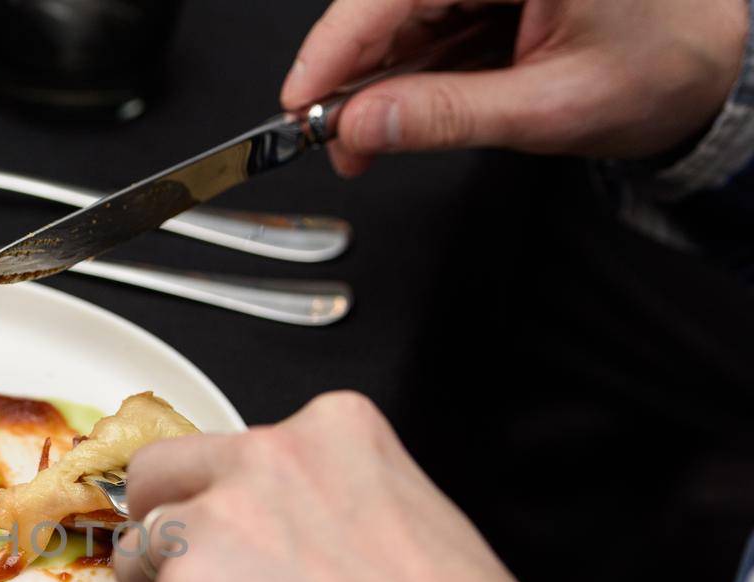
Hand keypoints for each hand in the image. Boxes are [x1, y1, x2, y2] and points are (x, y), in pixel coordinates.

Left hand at [113, 392, 592, 581]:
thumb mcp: (415, 520)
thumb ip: (337, 504)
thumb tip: (296, 536)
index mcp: (332, 431)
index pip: (237, 451)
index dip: (236, 510)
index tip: (253, 552)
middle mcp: (265, 458)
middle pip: (158, 478)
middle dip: (170, 534)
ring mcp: (214, 523)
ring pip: (141, 557)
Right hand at [280, 0, 749, 176]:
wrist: (712, 69)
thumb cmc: (660, 72)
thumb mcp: (547, 109)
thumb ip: (447, 116)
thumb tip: (362, 124)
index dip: (336, 47)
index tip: (299, 99)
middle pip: (393, 1)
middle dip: (353, 75)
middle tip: (331, 139)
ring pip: (404, 13)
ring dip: (377, 78)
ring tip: (364, 138)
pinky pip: (429, 18)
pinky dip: (408, 68)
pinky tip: (399, 108)